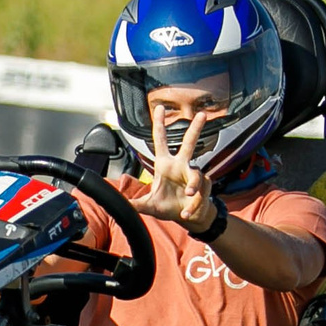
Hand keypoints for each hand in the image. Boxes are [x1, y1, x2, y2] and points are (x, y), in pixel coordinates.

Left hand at [135, 108, 217, 233]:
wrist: (188, 218)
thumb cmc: (168, 207)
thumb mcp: (149, 206)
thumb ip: (136, 204)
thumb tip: (120, 205)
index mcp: (165, 165)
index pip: (161, 141)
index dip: (160, 125)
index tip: (160, 108)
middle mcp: (181, 166)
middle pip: (189, 143)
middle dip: (196, 128)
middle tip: (202, 114)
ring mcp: (194, 175)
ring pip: (196, 176)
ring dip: (193, 186)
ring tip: (188, 195)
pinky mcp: (204, 187)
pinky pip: (199, 194)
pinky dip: (193, 206)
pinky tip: (186, 213)